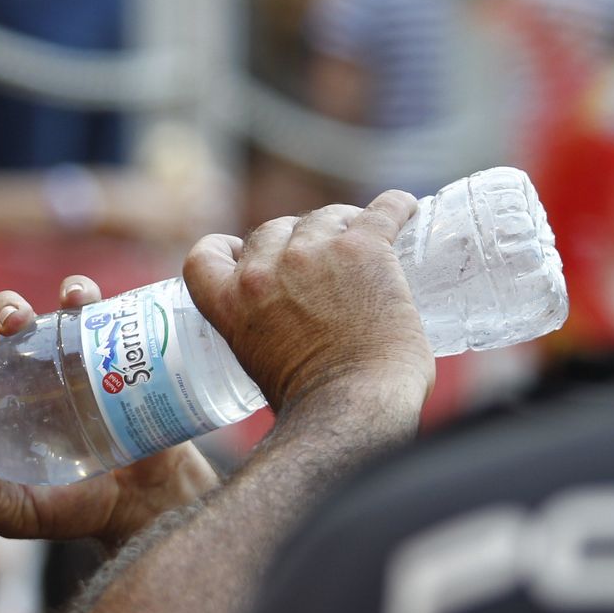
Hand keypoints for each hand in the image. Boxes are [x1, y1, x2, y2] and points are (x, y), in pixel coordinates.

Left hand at [0, 276, 219, 547]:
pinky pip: (79, 304)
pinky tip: (74, 299)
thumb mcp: (23, 516)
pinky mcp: (95, 341)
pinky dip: (75, 291)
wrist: (145, 499)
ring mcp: (50, 356)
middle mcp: (8, 378)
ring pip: (14, 314)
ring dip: (6, 307)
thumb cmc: (75, 508)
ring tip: (18, 322)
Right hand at [182, 191, 434, 415]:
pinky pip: (383, 209)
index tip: (247, 253)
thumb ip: (260, 333)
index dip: (227, 248)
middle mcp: (264, 270)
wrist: (352, 406)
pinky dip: (397, 207)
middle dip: (296, 239)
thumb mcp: (256, 362)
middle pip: (274, 229)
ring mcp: (314, 253)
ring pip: (326, 216)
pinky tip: (406, 210)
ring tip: (367, 245)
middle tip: (325, 261)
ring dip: (343, 225)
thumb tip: (287, 337)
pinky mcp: (364, 248)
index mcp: (230, 302)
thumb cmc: (311, 403)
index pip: (207, 254)